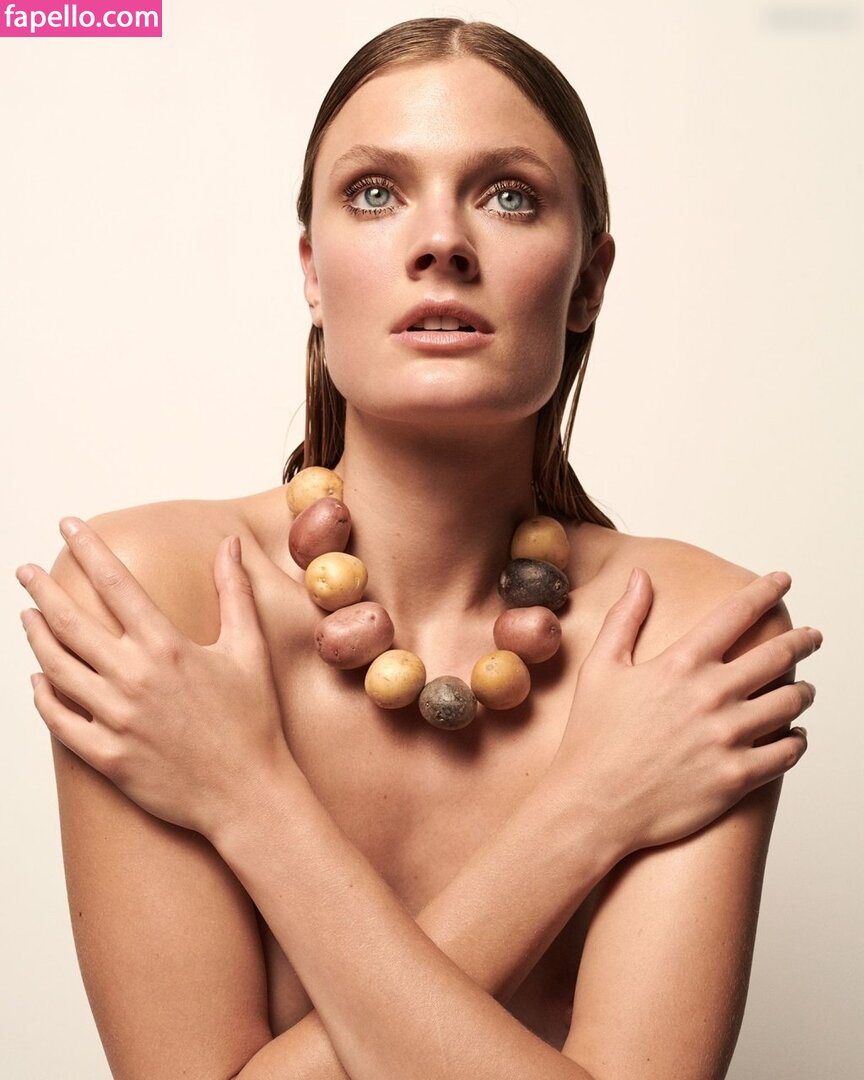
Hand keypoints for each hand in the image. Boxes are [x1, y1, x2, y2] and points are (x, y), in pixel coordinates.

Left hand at [17, 518, 294, 837]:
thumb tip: (229, 544)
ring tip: (27, 618)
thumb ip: (235, 592)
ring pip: (57, 669)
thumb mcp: (249, 649)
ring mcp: (117, 719)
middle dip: (41, 590)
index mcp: (167, 648)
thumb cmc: (253, 722)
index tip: (69, 526)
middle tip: (25, 572)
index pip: (115, 583)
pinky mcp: (107, 756)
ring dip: (36, 638)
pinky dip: (43, 697)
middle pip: (70, 623)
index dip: (88, 548)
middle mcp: (135, 679)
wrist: (249, 793)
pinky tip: (38, 680)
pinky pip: (59, 721)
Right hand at [549, 568, 820, 857]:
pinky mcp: (737, 777)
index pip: (737, 614)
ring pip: (790, 703)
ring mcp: (728, 738)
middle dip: (801, 640)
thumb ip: (625, 617)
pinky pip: (788, 752)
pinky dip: (797, 740)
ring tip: (802, 689)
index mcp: (681, 664)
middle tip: (812, 636)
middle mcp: (712, 695)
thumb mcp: (600, 667)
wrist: (593, 805)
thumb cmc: (593, 737)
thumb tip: (640, 577)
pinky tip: (793, 736)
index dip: (765, 591)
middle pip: (777, 655)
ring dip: (802, 691)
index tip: (782, 581)